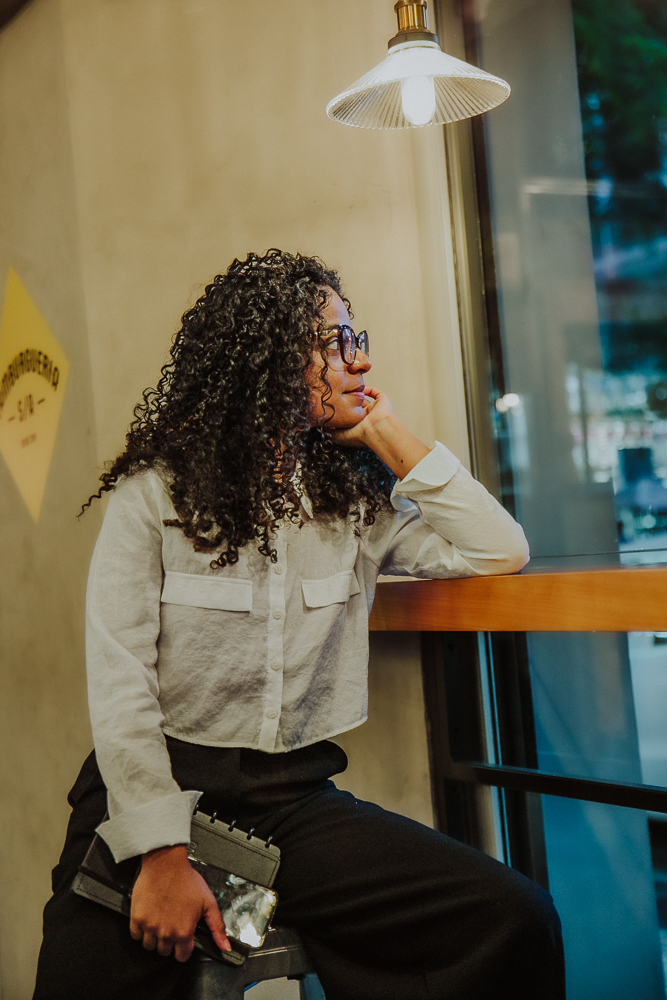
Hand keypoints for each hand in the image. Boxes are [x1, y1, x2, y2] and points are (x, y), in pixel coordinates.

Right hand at [130, 845, 230, 961]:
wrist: (166, 864)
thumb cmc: (187, 880)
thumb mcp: (209, 903)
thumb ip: (217, 928)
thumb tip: (225, 947)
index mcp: (184, 932)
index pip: (182, 956)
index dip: (184, 948)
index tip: (183, 938)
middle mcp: (166, 933)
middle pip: (165, 952)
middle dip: (169, 941)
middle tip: (171, 924)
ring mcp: (149, 927)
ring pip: (149, 946)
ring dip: (154, 937)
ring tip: (160, 921)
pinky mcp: (137, 919)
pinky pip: (136, 936)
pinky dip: (141, 930)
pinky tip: (149, 918)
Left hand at [332, 385, 430, 478]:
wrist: (376, 430)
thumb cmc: (360, 436)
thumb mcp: (339, 436)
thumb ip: (329, 431)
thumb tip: (321, 425)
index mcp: (359, 427)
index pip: (349, 417)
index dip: (341, 411)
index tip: (332, 405)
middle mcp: (367, 419)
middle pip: (355, 406)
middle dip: (348, 401)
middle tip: (338, 395)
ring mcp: (375, 410)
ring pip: (364, 399)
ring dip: (356, 394)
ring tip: (347, 389)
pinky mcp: (382, 402)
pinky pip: (375, 392)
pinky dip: (368, 389)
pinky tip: (359, 389)